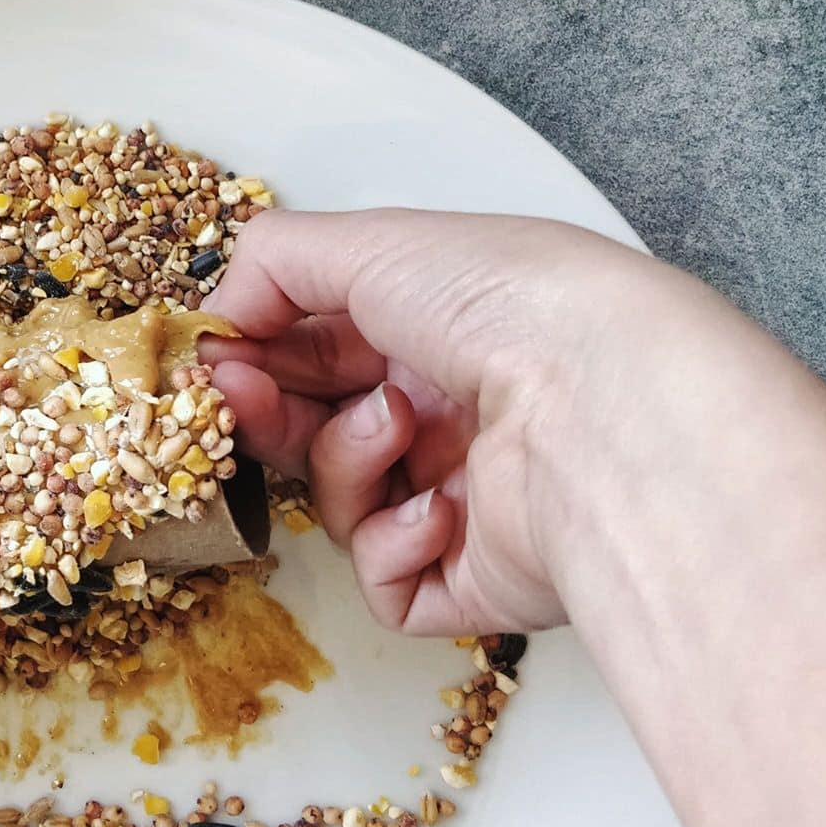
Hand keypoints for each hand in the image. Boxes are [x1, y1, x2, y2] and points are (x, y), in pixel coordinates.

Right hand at [201, 208, 740, 634]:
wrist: (608, 406)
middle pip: (314, 428)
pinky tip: (441, 506)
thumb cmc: (511, 306)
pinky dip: (394, 543)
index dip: (255, 356)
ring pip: (340, 502)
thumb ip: (273, 263)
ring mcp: (463, 498)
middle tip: (244, 401)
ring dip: (347, 460)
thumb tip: (219, 318)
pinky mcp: (474, 581)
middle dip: (271, 412)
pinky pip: (387, 583)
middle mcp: (452, 410)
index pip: (315, 348)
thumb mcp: (371, 243)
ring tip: (400, 427)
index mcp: (436, 327)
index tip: (217, 363)